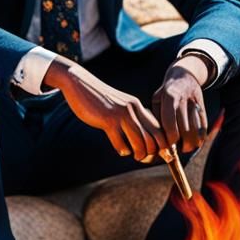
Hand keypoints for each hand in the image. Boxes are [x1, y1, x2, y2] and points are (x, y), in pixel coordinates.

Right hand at [44, 60, 164, 160]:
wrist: (79, 83)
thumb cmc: (99, 98)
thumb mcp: (121, 104)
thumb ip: (133, 116)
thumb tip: (145, 135)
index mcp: (138, 106)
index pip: (159, 129)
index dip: (161, 145)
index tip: (154, 152)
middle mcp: (133, 110)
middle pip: (154, 139)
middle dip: (151, 153)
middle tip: (142, 156)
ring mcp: (121, 115)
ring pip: (140, 144)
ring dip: (138, 154)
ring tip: (133, 154)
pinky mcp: (107, 121)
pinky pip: (121, 144)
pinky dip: (123, 151)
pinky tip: (120, 148)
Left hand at [152, 60, 207, 153]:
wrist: (185, 75)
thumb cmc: (165, 92)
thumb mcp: (157, 100)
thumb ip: (156, 118)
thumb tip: (158, 141)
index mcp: (170, 98)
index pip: (171, 127)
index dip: (169, 141)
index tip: (166, 146)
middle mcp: (184, 101)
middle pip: (185, 133)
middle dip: (180, 146)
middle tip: (175, 150)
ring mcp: (196, 105)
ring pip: (197, 133)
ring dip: (191, 145)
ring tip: (183, 146)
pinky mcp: (204, 109)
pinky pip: (204, 129)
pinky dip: (200, 139)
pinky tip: (192, 141)